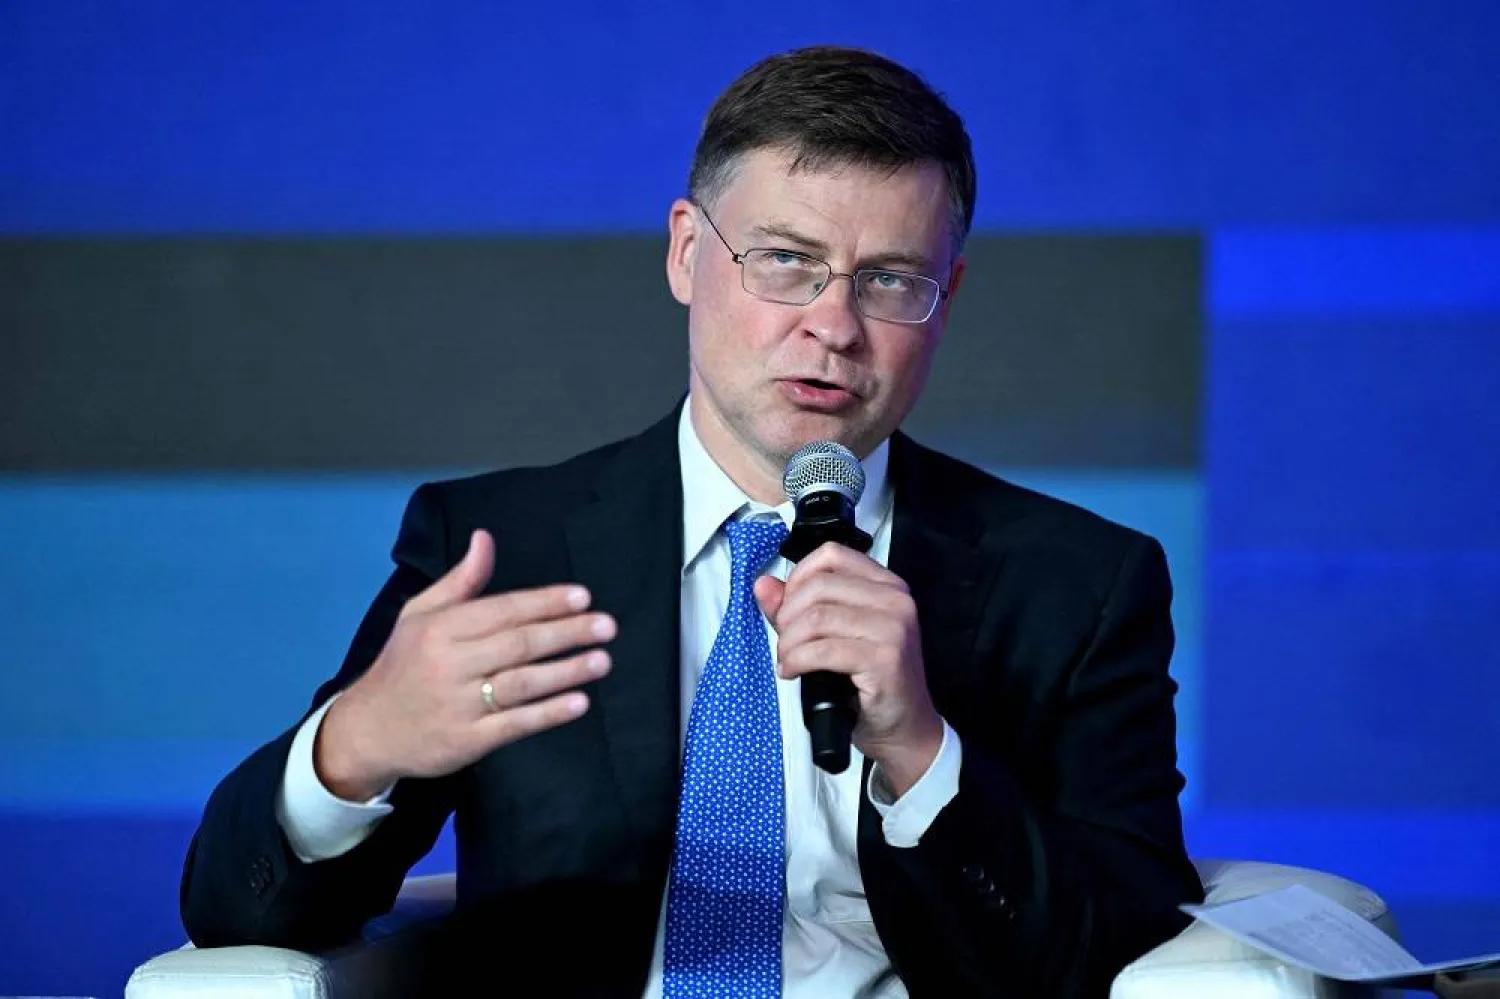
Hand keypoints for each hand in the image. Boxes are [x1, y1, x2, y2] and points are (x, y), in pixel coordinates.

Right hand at [316, 529, 613, 800]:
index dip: (545, 603)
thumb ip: (460, 580)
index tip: (583, 597)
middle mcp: (450, 664)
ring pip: (521, 683)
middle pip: (518, 644)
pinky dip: (548, 713)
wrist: (367, 730)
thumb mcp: (419, 615)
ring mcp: (459, 704)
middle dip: (566, 633)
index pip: (502, 610)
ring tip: (602, 660)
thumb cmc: (403, 665)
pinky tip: (578, 703)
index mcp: (441, 628)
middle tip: (606, 626)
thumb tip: (485, 538)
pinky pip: (515, 723)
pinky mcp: (467, 741)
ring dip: (566, 671)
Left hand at [753, 542, 942, 795]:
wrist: (904, 727)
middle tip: (784, 643)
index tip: (786, 607)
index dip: (798, 577)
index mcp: (886, 585)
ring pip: (817, 618)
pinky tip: (792, 672)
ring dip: (789, 642)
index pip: (831, 555)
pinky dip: (797, 661)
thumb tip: (763, 585)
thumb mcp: (834, 635)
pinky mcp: (885, 659)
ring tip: (787, 660)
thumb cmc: (870, 681)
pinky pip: (823, 650)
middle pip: (818, 586)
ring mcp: (894, 628)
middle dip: (787, 616)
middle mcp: (895, 600)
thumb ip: (797, 607)